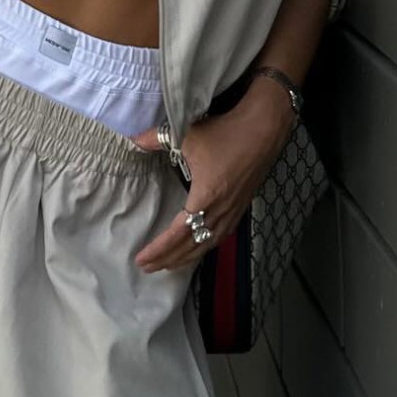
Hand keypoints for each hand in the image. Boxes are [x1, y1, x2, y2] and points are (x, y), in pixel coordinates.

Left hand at [130, 87, 297, 272]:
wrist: (264, 128)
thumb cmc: (226, 132)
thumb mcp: (187, 135)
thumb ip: (156, 139)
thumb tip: (132, 140)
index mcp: (206, 197)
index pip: (178, 233)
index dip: (159, 249)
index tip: (141, 259)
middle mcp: (221, 210)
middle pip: (192, 245)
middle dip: (169, 259)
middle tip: (148, 268)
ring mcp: (234, 211)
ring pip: (208, 244)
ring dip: (187, 257)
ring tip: (169, 265)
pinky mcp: (241, 206)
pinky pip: (220, 236)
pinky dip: (205, 246)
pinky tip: (199, 247)